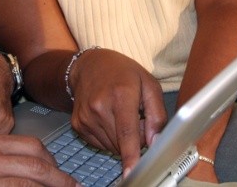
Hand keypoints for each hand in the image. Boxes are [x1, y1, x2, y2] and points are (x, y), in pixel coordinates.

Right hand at [67, 49, 166, 177]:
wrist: (90, 65)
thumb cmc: (122, 73)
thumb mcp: (149, 84)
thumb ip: (158, 114)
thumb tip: (156, 142)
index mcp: (120, 94)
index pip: (127, 132)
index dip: (131, 155)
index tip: (132, 172)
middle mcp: (99, 107)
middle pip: (122, 143)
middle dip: (136, 139)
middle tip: (136, 117)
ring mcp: (86, 117)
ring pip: (112, 147)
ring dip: (122, 140)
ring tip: (121, 115)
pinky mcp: (78, 125)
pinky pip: (101, 144)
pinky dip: (110, 138)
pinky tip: (109, 118)